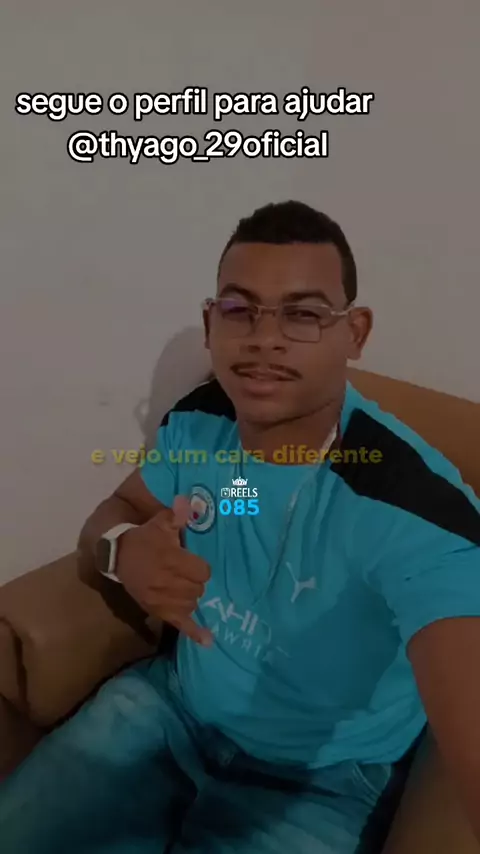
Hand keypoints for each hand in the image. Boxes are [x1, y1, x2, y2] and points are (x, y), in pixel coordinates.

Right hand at [117, 496, 212, 646]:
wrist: (116, 557)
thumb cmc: (143, 538)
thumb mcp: (159, 523)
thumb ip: (176, 516)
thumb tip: (189, 502)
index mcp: (171, 560)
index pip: (203, 571)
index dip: (200, 567)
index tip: (193, 562)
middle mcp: (168, 582)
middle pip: (199, 589)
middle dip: (196, 581)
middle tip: (186, 574)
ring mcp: (162, 599)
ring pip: (192, 604)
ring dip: (191, 597)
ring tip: (183, 588)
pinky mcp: (157, 611)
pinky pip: (179, 624)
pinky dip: (194, 632)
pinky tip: (208, 640)